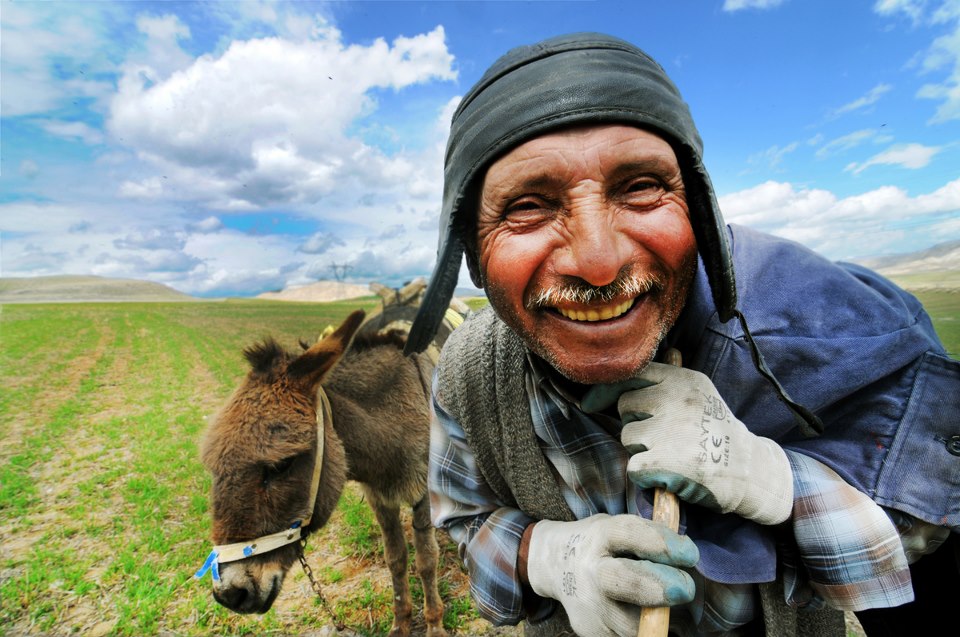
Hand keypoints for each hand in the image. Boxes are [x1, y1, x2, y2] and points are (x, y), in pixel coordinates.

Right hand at [526, 514, 697, 636]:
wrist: (555, 565)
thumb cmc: (599, 545)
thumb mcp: (615, 526)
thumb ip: (647, 537)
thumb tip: (688, 555)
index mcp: (600, 536)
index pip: (632, 535)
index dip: (665, 545)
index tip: (690, 554)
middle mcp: (591, 570)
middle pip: (626, 581)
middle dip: (662, 588)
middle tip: (686, 589)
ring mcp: (589, 605)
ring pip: (632, 623)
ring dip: (658, 616)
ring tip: (668, 605)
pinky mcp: (590, 631)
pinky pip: (627, 636)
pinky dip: (645, 628)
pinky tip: (647, 616)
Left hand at [610, 363, 792, 524]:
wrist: (751, 473)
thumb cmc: (718, 436)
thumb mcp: (700, 396)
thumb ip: (665, 386)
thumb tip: (617, 383)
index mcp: (684, 380)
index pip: (632, 373)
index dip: (606, 389)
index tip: (591, 403)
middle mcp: (677, 399)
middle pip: (625, 406)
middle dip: (634, 423)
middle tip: (661, 438)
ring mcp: (671, 429)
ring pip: (627, 437)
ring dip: (641, 450)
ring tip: (670, 455)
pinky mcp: (666, 461)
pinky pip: (633, 467)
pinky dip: (645, 476)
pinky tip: (668, 475)